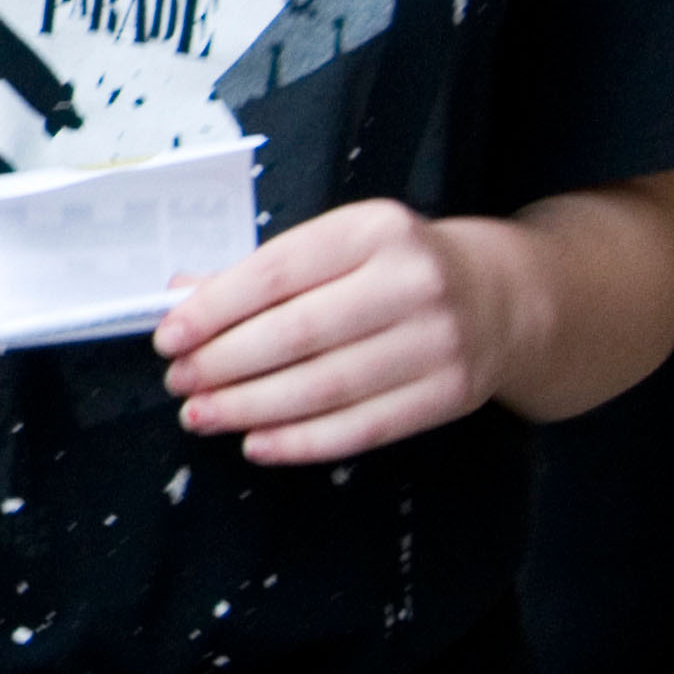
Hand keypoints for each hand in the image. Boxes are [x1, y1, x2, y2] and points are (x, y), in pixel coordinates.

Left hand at [154, 202, 514, 467]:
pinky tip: (257, 443)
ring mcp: (437, 342)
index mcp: (373, 230)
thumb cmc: (397, 268)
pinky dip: (301, 441)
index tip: (169, 337)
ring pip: (325, 386)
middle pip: (298, 333)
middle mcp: (411, 282)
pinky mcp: (449, 394)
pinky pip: (362, 428)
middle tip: (181, 382)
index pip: (277, 272)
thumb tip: (180, 294)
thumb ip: (262, 270)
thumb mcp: (339, 246)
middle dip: (225, 364)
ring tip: (203, 415)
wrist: (504, 297)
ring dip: (252, 408)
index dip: (215, 309)